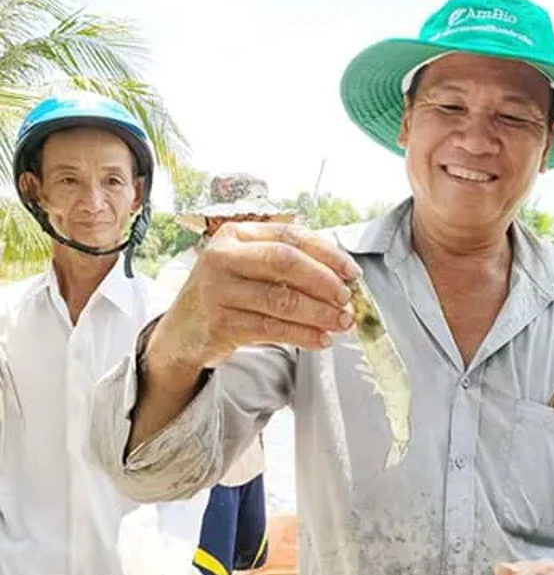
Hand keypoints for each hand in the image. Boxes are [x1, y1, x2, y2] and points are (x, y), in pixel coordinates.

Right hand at [148, 222, 360, 373]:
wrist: (182, 331)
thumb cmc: (226, 295)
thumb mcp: (247, 267)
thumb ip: (286, 264)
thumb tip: (340, 278)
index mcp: (235, 234)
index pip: (290, 236)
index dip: (327, 253)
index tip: (352, 272)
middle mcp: (223, 257)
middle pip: (285, 262)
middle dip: (324, 281)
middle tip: (346, 299)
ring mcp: (218, 290)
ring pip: (281, 299)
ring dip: (318, 313)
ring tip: (340, 322)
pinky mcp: (220, 323)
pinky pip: (271, 329)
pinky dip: (302, 335)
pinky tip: (320, 339)